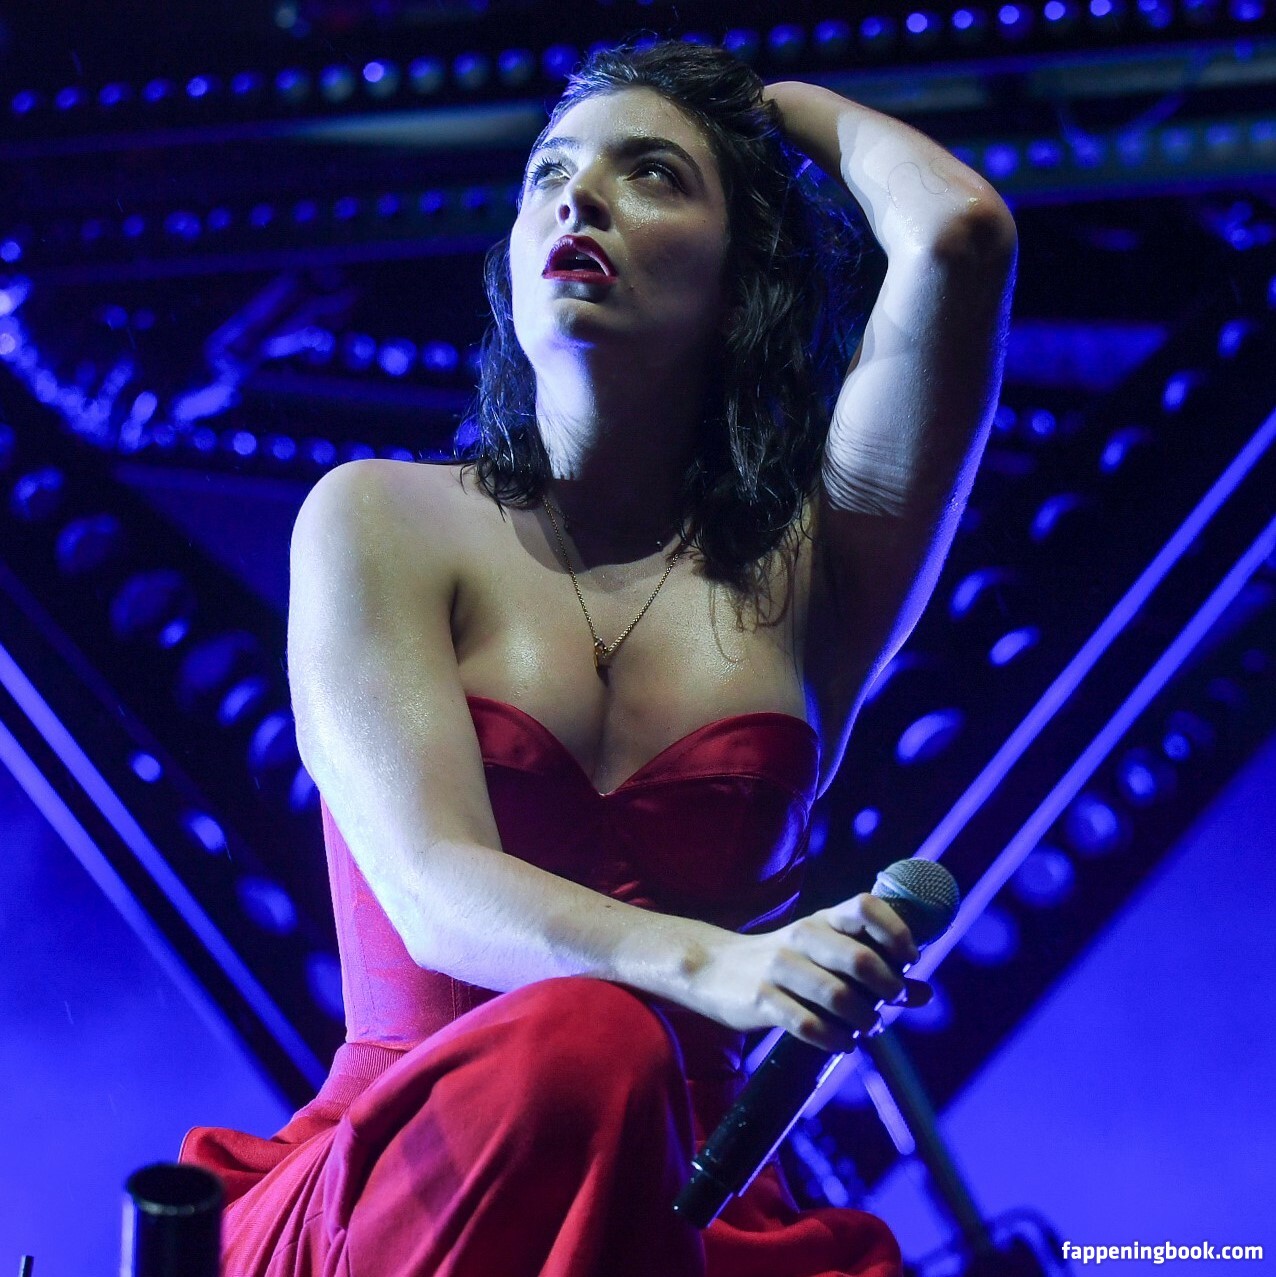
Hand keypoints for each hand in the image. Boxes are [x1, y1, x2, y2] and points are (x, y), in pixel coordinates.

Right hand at [687, 893, 932, 1052]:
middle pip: (858, 959)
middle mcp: (801, 937)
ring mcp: (778, 968)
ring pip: (838, 997)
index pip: (865, 906)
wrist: (713, 970)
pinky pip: (809, 1025)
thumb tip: (926, 993)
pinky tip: (842, 1043)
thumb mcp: (826, 956)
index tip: (910, 959)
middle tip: (889, 1004)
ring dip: (864, 1020)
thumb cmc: (785, 965)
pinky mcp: (761, 999)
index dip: (896, 931)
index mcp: (822, 920)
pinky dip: (835, 1039)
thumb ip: (875, 971)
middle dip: (886, 989)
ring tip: (868, 1028)